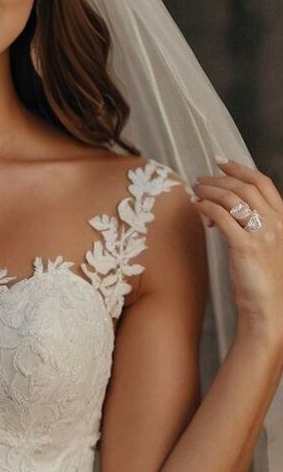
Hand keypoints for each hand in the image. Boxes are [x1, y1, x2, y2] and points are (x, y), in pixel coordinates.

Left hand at [193, 158, 282, 343]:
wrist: (269, 309)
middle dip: (220, 178)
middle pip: (245, 187)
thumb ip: (257, 225)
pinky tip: (197, 207)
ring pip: (233, 199)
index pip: (264, 183)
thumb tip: (231, 208)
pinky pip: (222, 217)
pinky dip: (207, 207)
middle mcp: (277, 224)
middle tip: (201, 178)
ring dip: (211, 190)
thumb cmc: (265, 282)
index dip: (241, 169)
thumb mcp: (267, 247)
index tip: (222, 161)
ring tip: (196, 191)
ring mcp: (263, 235)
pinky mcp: (246, 247)